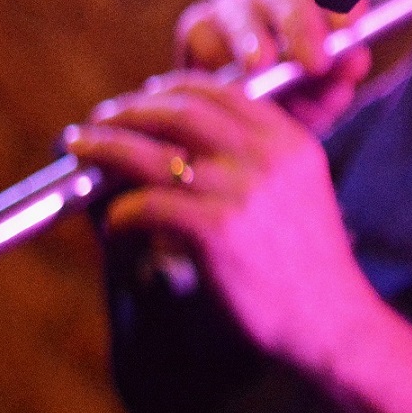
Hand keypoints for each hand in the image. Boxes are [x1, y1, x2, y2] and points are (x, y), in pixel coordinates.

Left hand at [66, 74, 411, 412]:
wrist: (331, 322)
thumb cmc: (306, 266)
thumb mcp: (295, 195)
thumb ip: (252, 163)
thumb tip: (176, 146)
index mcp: (291, 142)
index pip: (220, 91)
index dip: (171, 90)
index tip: (142, 100)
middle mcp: (267, 157)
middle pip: (179, 110)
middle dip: (128, 111)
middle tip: (97, 124)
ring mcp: (240, 191)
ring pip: (150, 152)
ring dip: (104, 148)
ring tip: (80, 152)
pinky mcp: (214, 230)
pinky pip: (144, 205)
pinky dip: (119, 213)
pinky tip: (115, 225)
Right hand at [174, 0, 371, 133]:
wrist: (243, 134)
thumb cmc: (293, 106)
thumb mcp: (322, 101)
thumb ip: (338, 82)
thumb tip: (353, 62)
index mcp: (318, 1)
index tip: (351, 29)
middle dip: (302, 26)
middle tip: (314, 63)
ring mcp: (233, 5)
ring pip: (241, 8)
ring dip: (252, 37)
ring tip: (261, 66)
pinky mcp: (197, 25)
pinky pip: (202, 30)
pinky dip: (215, 53)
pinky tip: (224, 77)